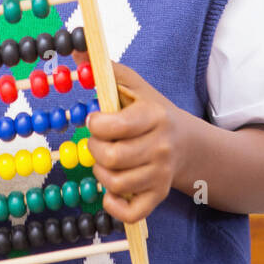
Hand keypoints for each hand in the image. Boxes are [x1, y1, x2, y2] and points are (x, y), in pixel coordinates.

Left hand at [82, 57, 181, 223]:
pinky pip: (130, 213)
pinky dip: (113, 205)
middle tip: (99, 141)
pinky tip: (111, 190)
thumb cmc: (152, 111)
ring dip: (100, 173)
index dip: (95, 124)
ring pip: (115, 184)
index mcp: (154, 116)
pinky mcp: (159, 196)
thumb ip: (105, 69)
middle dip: (95, 148)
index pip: (112, 126)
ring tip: (106, 161)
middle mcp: (161, 147)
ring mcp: (162, 175)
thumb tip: (75, 50)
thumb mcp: (134, 85)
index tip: (96, 119)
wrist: (188, 143)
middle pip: (110, 157)